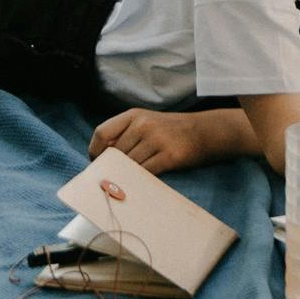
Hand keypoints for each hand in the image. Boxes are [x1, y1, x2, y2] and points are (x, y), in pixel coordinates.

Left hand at [88, 105, 209, 175]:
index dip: (95, 150)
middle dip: (113, 168)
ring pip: (130, 165)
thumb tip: (102, 158)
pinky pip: (146, 172)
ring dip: (128, 176)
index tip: (97, 163)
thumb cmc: (169, 131)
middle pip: (116, 153)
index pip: (102, 132)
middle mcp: (143, 125)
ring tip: (129, 181)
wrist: (204, 132)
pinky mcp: (169, 156)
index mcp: (133, 116)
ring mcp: (157, 139)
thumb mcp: (145, 123)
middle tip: (114, 178)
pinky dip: (141, 180)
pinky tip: (143, 183)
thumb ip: (125, 134)